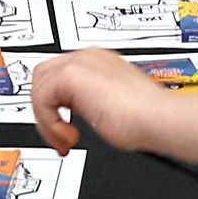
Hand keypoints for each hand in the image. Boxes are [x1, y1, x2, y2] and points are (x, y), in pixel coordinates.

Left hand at [31, 48, 174, 156]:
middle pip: (43, 76)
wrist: (158, 118)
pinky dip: (50, 123)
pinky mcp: (71, 75)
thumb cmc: (149, 118)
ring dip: (47, 121)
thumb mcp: (112, 107)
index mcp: (101, 62)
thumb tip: (86, 115)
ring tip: (66, 140)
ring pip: (39, 87)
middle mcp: (89, 58)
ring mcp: (80, 63)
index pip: (61, 76)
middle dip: (46, 111)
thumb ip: (95, 103)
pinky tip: (70, 136)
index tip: (68, 132)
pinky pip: (41, 99)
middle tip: (61, 136)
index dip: (58, 106)